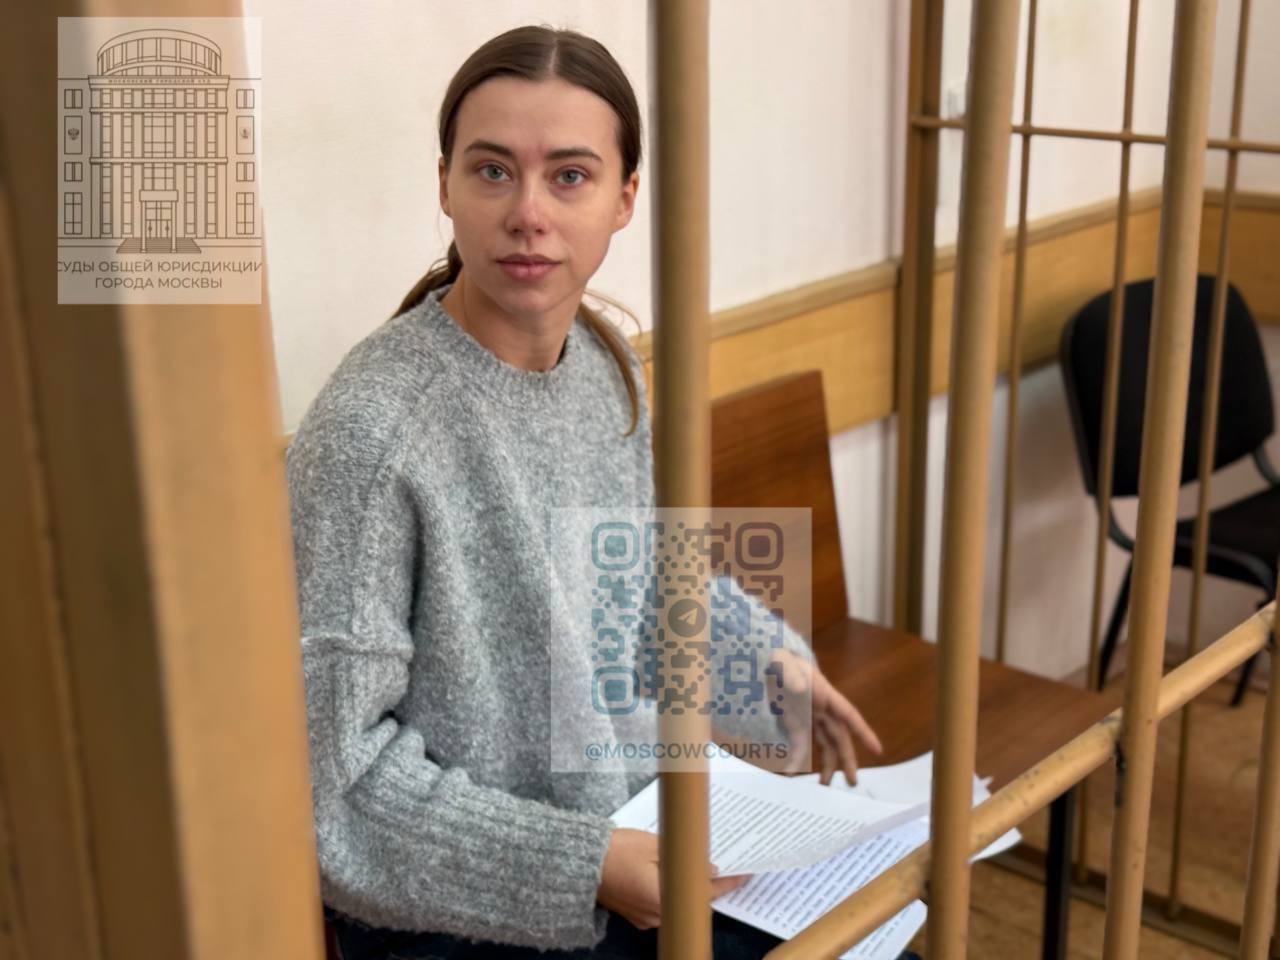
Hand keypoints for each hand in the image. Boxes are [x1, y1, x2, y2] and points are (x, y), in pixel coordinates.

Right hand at [596, 828, 750, 929]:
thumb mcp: (654, 845)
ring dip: (684, 887)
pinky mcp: (633, 914)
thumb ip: (685, 859)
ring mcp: (643, 918)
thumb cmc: (615, 851)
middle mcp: (657, 915)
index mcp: (665, 900)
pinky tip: (665, 872)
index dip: (728, 882)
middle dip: (704, 883)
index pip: (707, 893)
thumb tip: (709, 868)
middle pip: (691, 902)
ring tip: (689, 863)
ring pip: (675, 904)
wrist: (577, 863)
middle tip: (716, 863)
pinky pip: (659, 905)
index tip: (744, 873)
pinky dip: (667, 891)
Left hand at [768, 648, 882, 783]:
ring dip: (828, 765)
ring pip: (825, 745)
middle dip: (847, 759)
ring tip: (826, 785)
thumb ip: (791, 674)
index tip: (877, 750)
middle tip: (853, 782)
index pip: (849, 715)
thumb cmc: (780, 658)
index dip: (863, 732)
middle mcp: (822, 709)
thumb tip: (801, 689)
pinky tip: (792, 773)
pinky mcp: (795, 723)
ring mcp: (809, 717)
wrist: (765, 660)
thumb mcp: (783, 662)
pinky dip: (798, 759)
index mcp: (825, 694)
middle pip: (840, 737)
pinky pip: (800, 744)